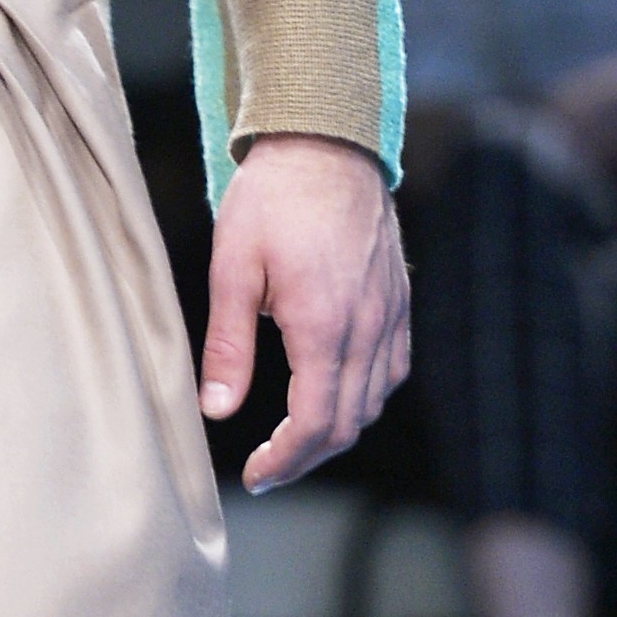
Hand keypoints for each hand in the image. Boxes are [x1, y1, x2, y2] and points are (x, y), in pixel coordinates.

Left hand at [205, 134, 410, 490]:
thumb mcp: (232, 267)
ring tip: (295, 438)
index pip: (316, 422)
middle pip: (349, 423)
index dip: (285, 460)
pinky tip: (335, 393)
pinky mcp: (400, 301)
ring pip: (375, 401)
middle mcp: (368, 327)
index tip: (256, 474)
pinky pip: (393, 369)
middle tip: (267, 467)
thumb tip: (216, 410)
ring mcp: (391, 314)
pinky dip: (365, 396)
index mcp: (324, 324)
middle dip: (307, 456)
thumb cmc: (272, 198)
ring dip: (338, 430)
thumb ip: (228, 345)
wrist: (326, 142)